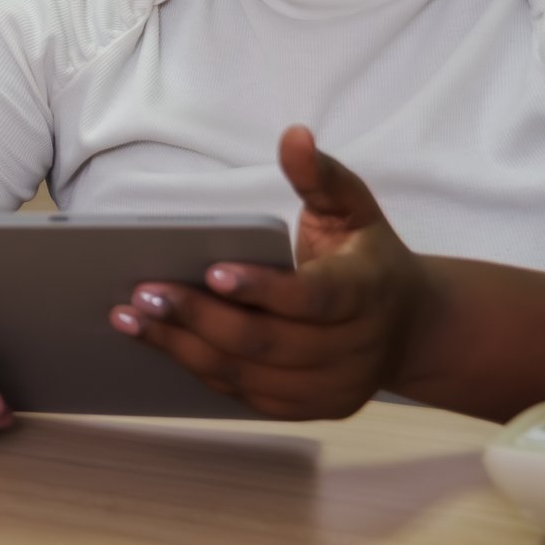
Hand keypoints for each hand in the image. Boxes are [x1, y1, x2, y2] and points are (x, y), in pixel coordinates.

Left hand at [108, 126, 429, 419]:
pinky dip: (198, 369)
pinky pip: (246, 395)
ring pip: (249, 375)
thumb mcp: (355, 209)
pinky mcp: (311, 408)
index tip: (211, 271)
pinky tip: (159, 341)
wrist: (412, 327)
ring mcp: (333, 387)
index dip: (262, 289)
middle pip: (268, 343)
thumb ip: (321, 175)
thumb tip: (293, 136)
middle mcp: (355, 349)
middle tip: (143, 292)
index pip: (313, 298)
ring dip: (184, 348)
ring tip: (131, 318)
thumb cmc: (367, 257)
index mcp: (367, 293)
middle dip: (200, 318)